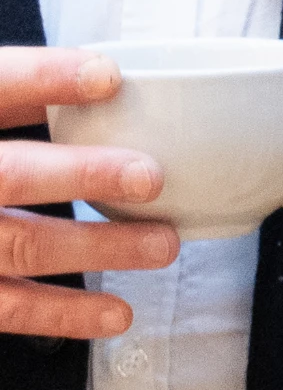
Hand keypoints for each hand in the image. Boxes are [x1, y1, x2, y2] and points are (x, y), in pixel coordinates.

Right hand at [0, 47, 173, 338]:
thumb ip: (16, 96)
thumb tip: (100, 83)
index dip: (43, 78)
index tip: (107, 77)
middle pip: (9, 174)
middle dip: (79, 175)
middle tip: (149, 176)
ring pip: (18, 245)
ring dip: (94, 247)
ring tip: (159, 245)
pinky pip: (7, 305)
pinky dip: (63, 313)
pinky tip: (116, 313)